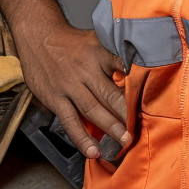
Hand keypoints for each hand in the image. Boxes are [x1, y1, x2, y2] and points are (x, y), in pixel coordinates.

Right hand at [11, 11, 128, 158]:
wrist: (39, 36)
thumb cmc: (72, 42)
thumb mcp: (96, 39)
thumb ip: (114, 55)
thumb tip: (138, 69)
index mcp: (98, 53)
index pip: (121, 67)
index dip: (135, 82)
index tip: (149, 96)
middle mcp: (85, 69)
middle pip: (109, 93)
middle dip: (125, 113)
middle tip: (139, 128)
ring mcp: (69, 85)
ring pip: (92, 110)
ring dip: (109, 127)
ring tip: (123, 141)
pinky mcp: (55, 99)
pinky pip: (70, 121)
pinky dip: (81, 138)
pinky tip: (93, 151)